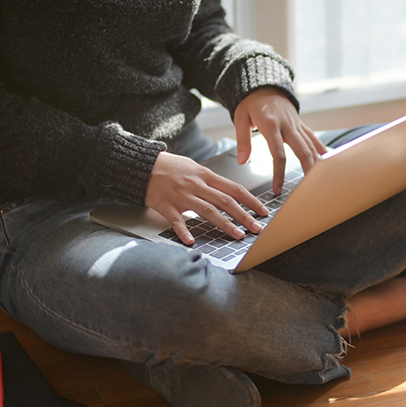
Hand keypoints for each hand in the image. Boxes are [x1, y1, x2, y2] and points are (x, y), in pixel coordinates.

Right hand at [146, 152, 268, 244]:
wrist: (142, 164)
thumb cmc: (169, 167)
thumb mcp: (193, 167)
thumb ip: (210, 181)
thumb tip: (228, 192)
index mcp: (205, 175)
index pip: (233, 188)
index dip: (251, 200)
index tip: (263, 210)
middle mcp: (196, 185)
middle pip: (225, 201)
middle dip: (244, 215)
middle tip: (257, 228)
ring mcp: (181, 196)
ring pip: (207, 210)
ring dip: (224, 224)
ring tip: (237, 235)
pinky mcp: (166, 205)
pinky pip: (176, 221)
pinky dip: (184, 231)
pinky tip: (191, 242)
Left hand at [234, 88, 326, 194]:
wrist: (265, 84)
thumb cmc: (250, 102)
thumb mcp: (240, 118)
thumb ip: (243, 140)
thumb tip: (242, 161)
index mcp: (271, 125)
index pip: (278, 154)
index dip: (279, 173)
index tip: (278, 189)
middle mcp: (287, 125)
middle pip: (302, 150)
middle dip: (307, 170)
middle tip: (309, 188)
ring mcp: (296, 124)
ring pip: (311, 145)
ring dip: (317, 163)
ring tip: (321, 180)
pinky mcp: (301, 124)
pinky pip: (313, 138)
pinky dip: (321, 149)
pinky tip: (328, 160)